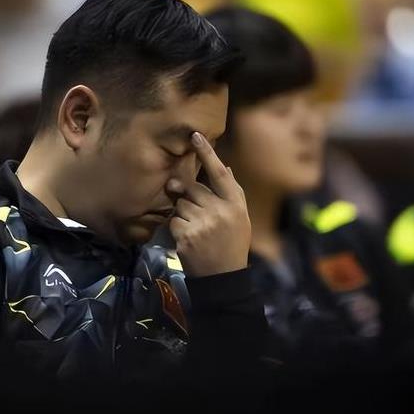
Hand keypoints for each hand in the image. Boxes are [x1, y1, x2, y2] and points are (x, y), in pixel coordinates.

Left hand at [169, 132, 250, 276]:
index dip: (207, 153)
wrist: (223, 277)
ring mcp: (202, 224)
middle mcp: (220, 211)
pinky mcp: (186, 236)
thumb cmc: (232, 244)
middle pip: (192, 189)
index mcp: (235, 204)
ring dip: (182, 215)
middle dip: (188, 197)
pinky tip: (188, 240)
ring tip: (196, 231)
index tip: (194, 135)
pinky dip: (176, 229)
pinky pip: (172, 221)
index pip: (220, 173)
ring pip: (180, 205)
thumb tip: (225, 167)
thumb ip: (231, 193)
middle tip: (196, 213)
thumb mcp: (240, 218)